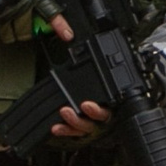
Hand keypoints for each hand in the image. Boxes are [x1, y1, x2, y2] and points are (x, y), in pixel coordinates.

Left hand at [42, 16, 111, 141]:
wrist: (73, 76)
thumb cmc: (82, 64)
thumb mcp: (79, 51)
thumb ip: (75, 42)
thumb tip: (67, 33)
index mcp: (109, 96)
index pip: (109, 107)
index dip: (98, 109)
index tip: (86, 104)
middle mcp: (101, 109)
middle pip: (98, 120)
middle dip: (86, 116)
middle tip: (74, 108)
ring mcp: (89, 118)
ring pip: (86, 127)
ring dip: (74, 122)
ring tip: (63, 112)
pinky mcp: (77, 124)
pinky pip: (73, 131)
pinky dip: (65, 130)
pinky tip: (55, 127)